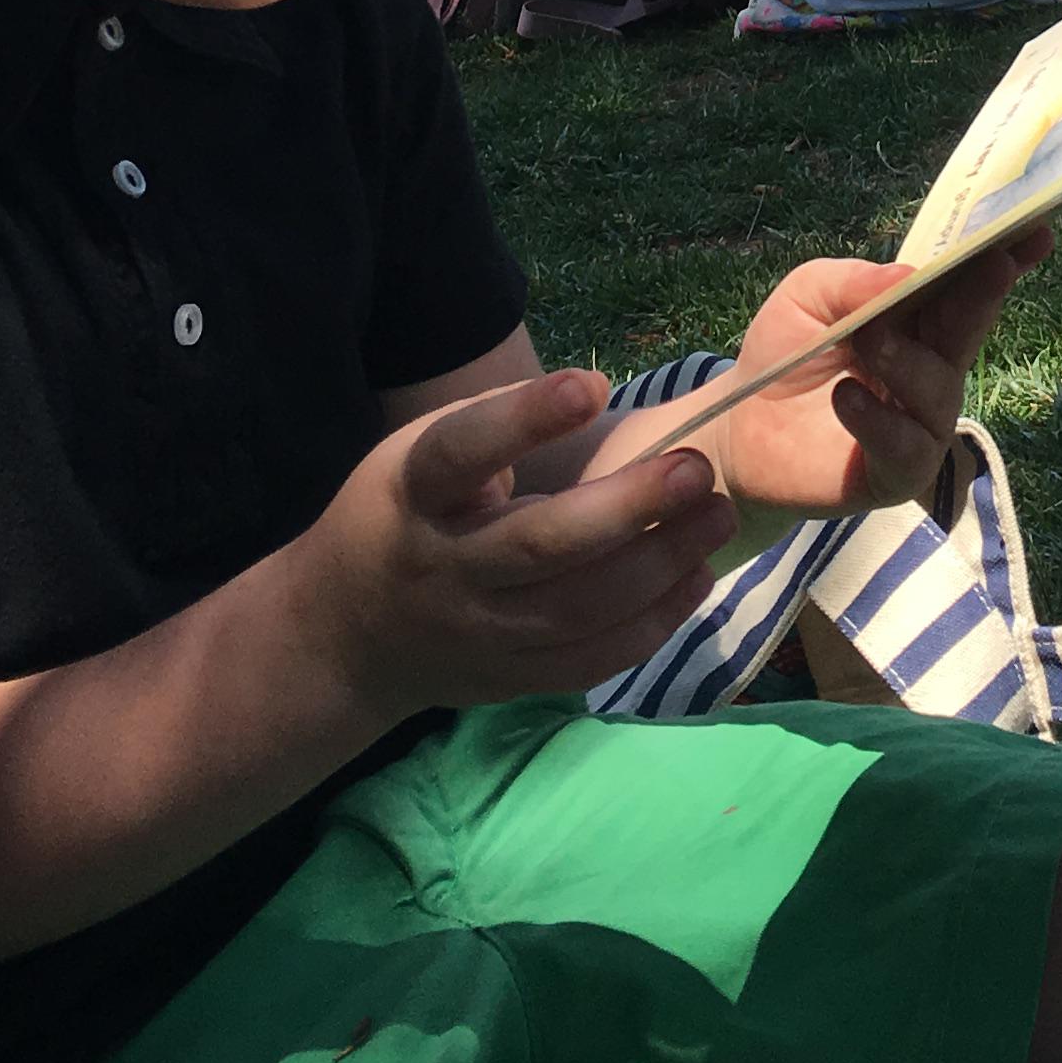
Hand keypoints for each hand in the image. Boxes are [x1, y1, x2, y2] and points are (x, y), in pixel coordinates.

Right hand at [301, 369, 738, 711]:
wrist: (344, 634)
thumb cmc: (399, 514)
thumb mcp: (413, 455)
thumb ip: (490, 430)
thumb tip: (596, 396)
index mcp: (412, 493)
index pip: (463, 451)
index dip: (524, 419)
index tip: (592, 383)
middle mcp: (445, 567)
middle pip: (541, 545)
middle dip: (628, 506)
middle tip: (696, 467)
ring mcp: (479, 633)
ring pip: (579, 609)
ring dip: (661, 564)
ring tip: (717, 514)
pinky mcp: (510, 679)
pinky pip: (590, 660)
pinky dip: (652, 623)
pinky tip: (696, 578)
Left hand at [714, 235, 1055, 522]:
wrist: (740, 428)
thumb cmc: (784, 354)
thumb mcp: (808, 296)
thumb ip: (853, 281)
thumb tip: (908, 274)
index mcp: (918, 322)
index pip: (967, 288)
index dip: (1002, 259)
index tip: (1034, 228)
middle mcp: (932, 370)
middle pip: (968, 331)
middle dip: (984, 295)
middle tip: (994, 264)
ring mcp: (920, 425)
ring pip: (938, 390)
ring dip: (906, 361)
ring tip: (867, 340)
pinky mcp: (897, 473)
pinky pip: (906, 448)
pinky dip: (879, 420)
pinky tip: (848, 397)